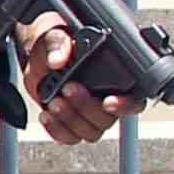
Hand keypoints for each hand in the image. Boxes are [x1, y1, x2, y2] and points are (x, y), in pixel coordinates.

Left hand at [21, 13, 129, 144]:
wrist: (38, 57)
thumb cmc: (58, 44)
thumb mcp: (57, 36)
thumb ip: (60, 44)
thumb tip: (57, 60)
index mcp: (117, 79)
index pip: (135, 100)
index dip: (126, 105)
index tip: (107, 102)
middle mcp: (107, 99)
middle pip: (108, 119)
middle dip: (86, 107)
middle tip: (67, 88)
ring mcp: (89, 114)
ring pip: (90, 132)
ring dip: (70, 119)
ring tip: (53, 101)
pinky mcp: (71, 123)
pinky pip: (70, 137)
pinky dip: (57, 130)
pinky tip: (46, 115)